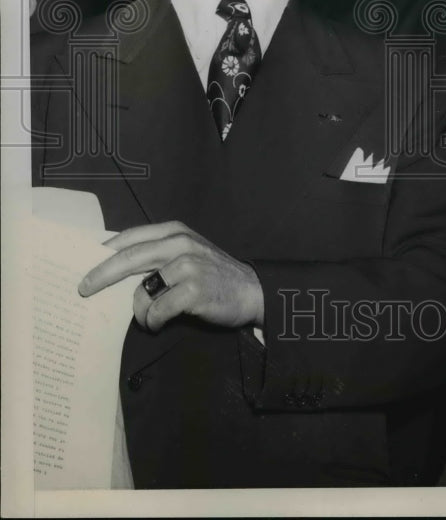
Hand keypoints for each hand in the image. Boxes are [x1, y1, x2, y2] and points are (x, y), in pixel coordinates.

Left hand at [78, 221, 264, 332]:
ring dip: (139, 312)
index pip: (131, 237)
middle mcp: (180, 244)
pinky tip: (161, 324)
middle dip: (101, 275)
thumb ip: (158, 254)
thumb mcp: (187, 253)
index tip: (84, 264)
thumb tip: (115, 265)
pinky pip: (157, 311)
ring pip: (141, 292)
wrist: (251, 290)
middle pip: (129, 258)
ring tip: (149, 319)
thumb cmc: (212, 274)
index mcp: (175, 232)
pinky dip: (154, 322)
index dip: (105, 251)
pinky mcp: (194, 290)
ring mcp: (188, 266)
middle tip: (83, 289)